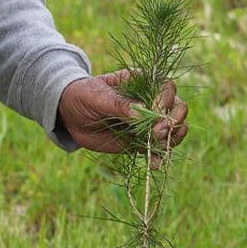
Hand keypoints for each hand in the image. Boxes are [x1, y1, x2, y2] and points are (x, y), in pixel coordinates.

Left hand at [56, 70, 188, 160]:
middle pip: (177, 108)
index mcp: (142, 82)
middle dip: (173, 121)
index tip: (156, 113)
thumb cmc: (83, 96)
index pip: (166, 87)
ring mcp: (148, 122)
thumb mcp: (97, 96)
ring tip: (161, 147)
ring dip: (172, 139)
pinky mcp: (141, 140)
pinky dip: (159, 156)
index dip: (165, 100)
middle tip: (158, 133)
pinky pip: (156, 148)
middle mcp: (151, 101)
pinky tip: (155, 165)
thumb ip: (119, 104)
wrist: (70, 115)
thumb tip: (142, 112)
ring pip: (172, 129)